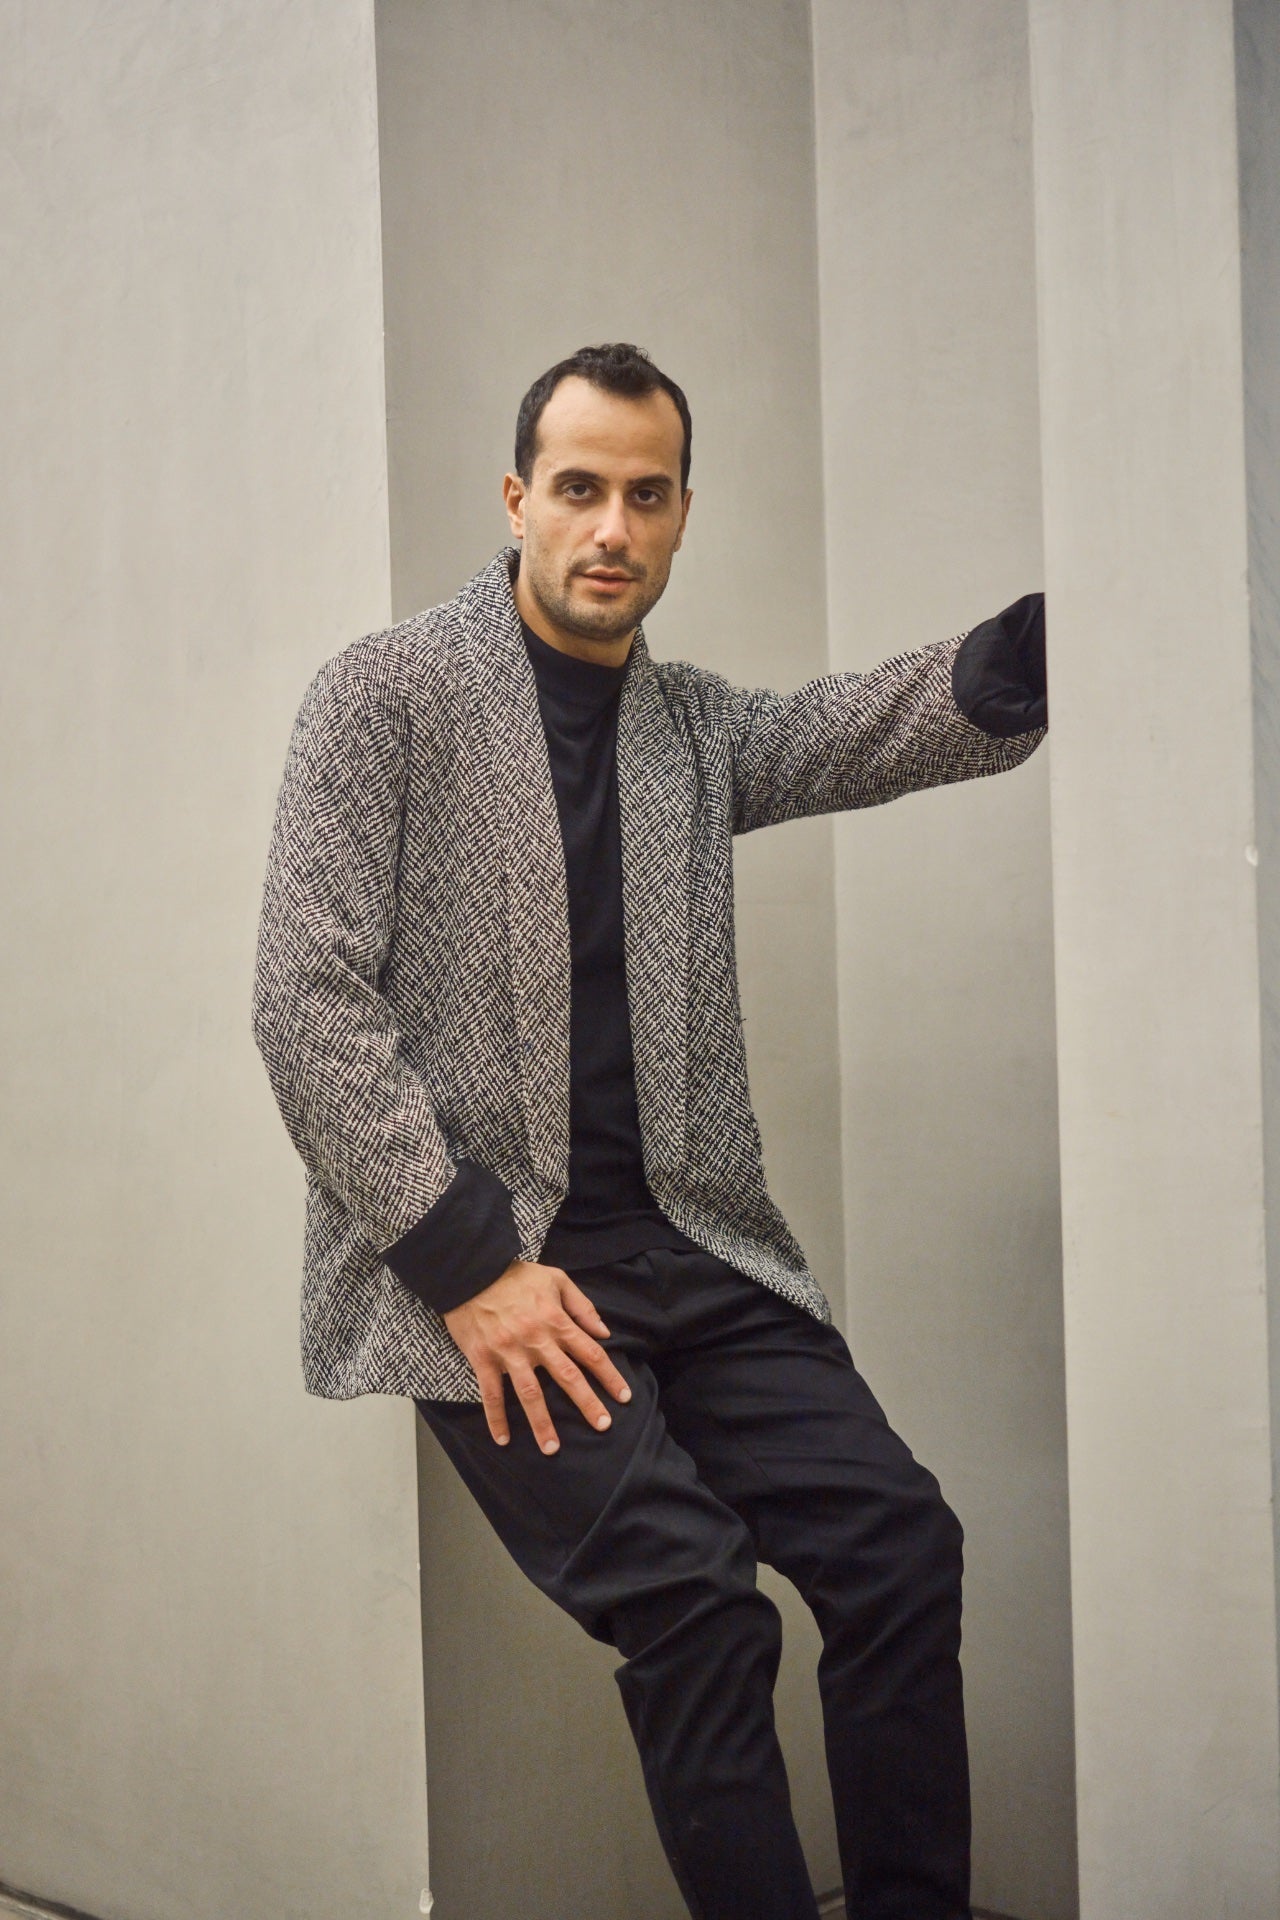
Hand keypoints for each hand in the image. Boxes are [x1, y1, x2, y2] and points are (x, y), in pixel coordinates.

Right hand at [443, 1259, 631, 1454]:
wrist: (471, 1271)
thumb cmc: (515, 1275)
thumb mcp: (556, 1279)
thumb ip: (582, 1306)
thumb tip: (604, 1332)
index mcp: (555, 1321)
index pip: (589, 1352)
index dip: (609, 1376)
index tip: (624, 1398)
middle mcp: (536, 1339)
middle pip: (567, 1376)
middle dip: (587, 1403)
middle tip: (603, 1426)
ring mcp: (509, 1351)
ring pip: (530, 1393)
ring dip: (542, 1422)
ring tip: (552, 1448)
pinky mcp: (483, 1358)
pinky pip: (491, 1393)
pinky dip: (496, 1417)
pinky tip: (502, 1438)